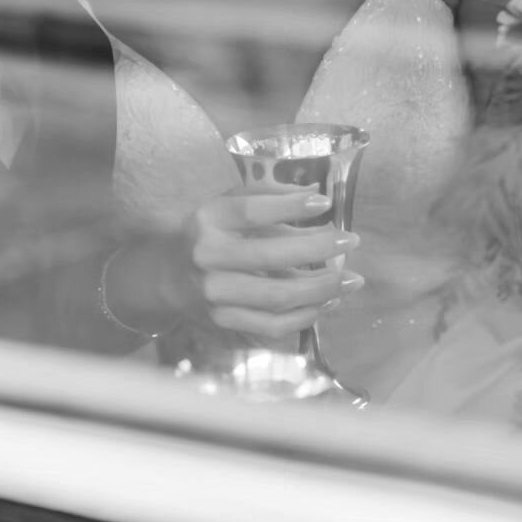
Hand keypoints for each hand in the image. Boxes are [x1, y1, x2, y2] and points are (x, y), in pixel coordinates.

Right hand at [191, 190, 362, 340]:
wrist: (170, 276)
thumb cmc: (210, 233)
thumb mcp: (228, 206)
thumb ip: (268, 197)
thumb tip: (317, 197)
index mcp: (207, 220)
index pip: (250, 211)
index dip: (289, 206)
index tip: (326, 202)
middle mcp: (207, 257)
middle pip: (269, 256)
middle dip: (317, 249)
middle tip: (351, 240)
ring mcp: (214, 294)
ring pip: (277, 296)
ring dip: (321, 288)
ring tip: (351, 279)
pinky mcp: (224, 321)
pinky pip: (273, 324)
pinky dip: (306, 315)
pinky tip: (328, 302)